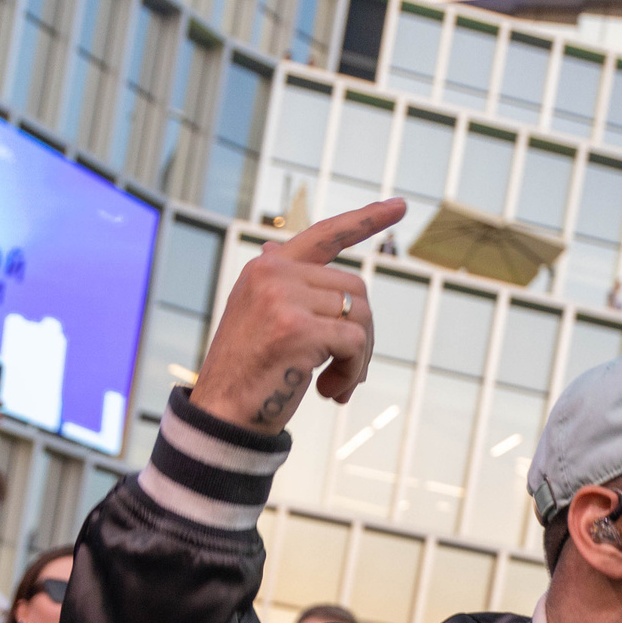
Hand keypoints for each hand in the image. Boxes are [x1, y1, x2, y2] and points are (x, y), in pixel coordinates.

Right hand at [191, 199, 403, 430]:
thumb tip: (280, 245)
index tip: (400, 205)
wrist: (221, 416)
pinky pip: (354, 344)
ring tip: (337, 386)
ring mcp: (283, 298)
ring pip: (360, 315)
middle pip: (356, 288)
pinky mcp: (296, 328)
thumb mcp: (256, 316)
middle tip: (349, 372)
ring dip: (359, 358)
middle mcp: (273, 273)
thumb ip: (280, 284)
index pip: (325, 234)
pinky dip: (352, 372)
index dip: (366, 220)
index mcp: (266, 268)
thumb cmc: (247, 374)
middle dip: (362, 334)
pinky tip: (330, 393)